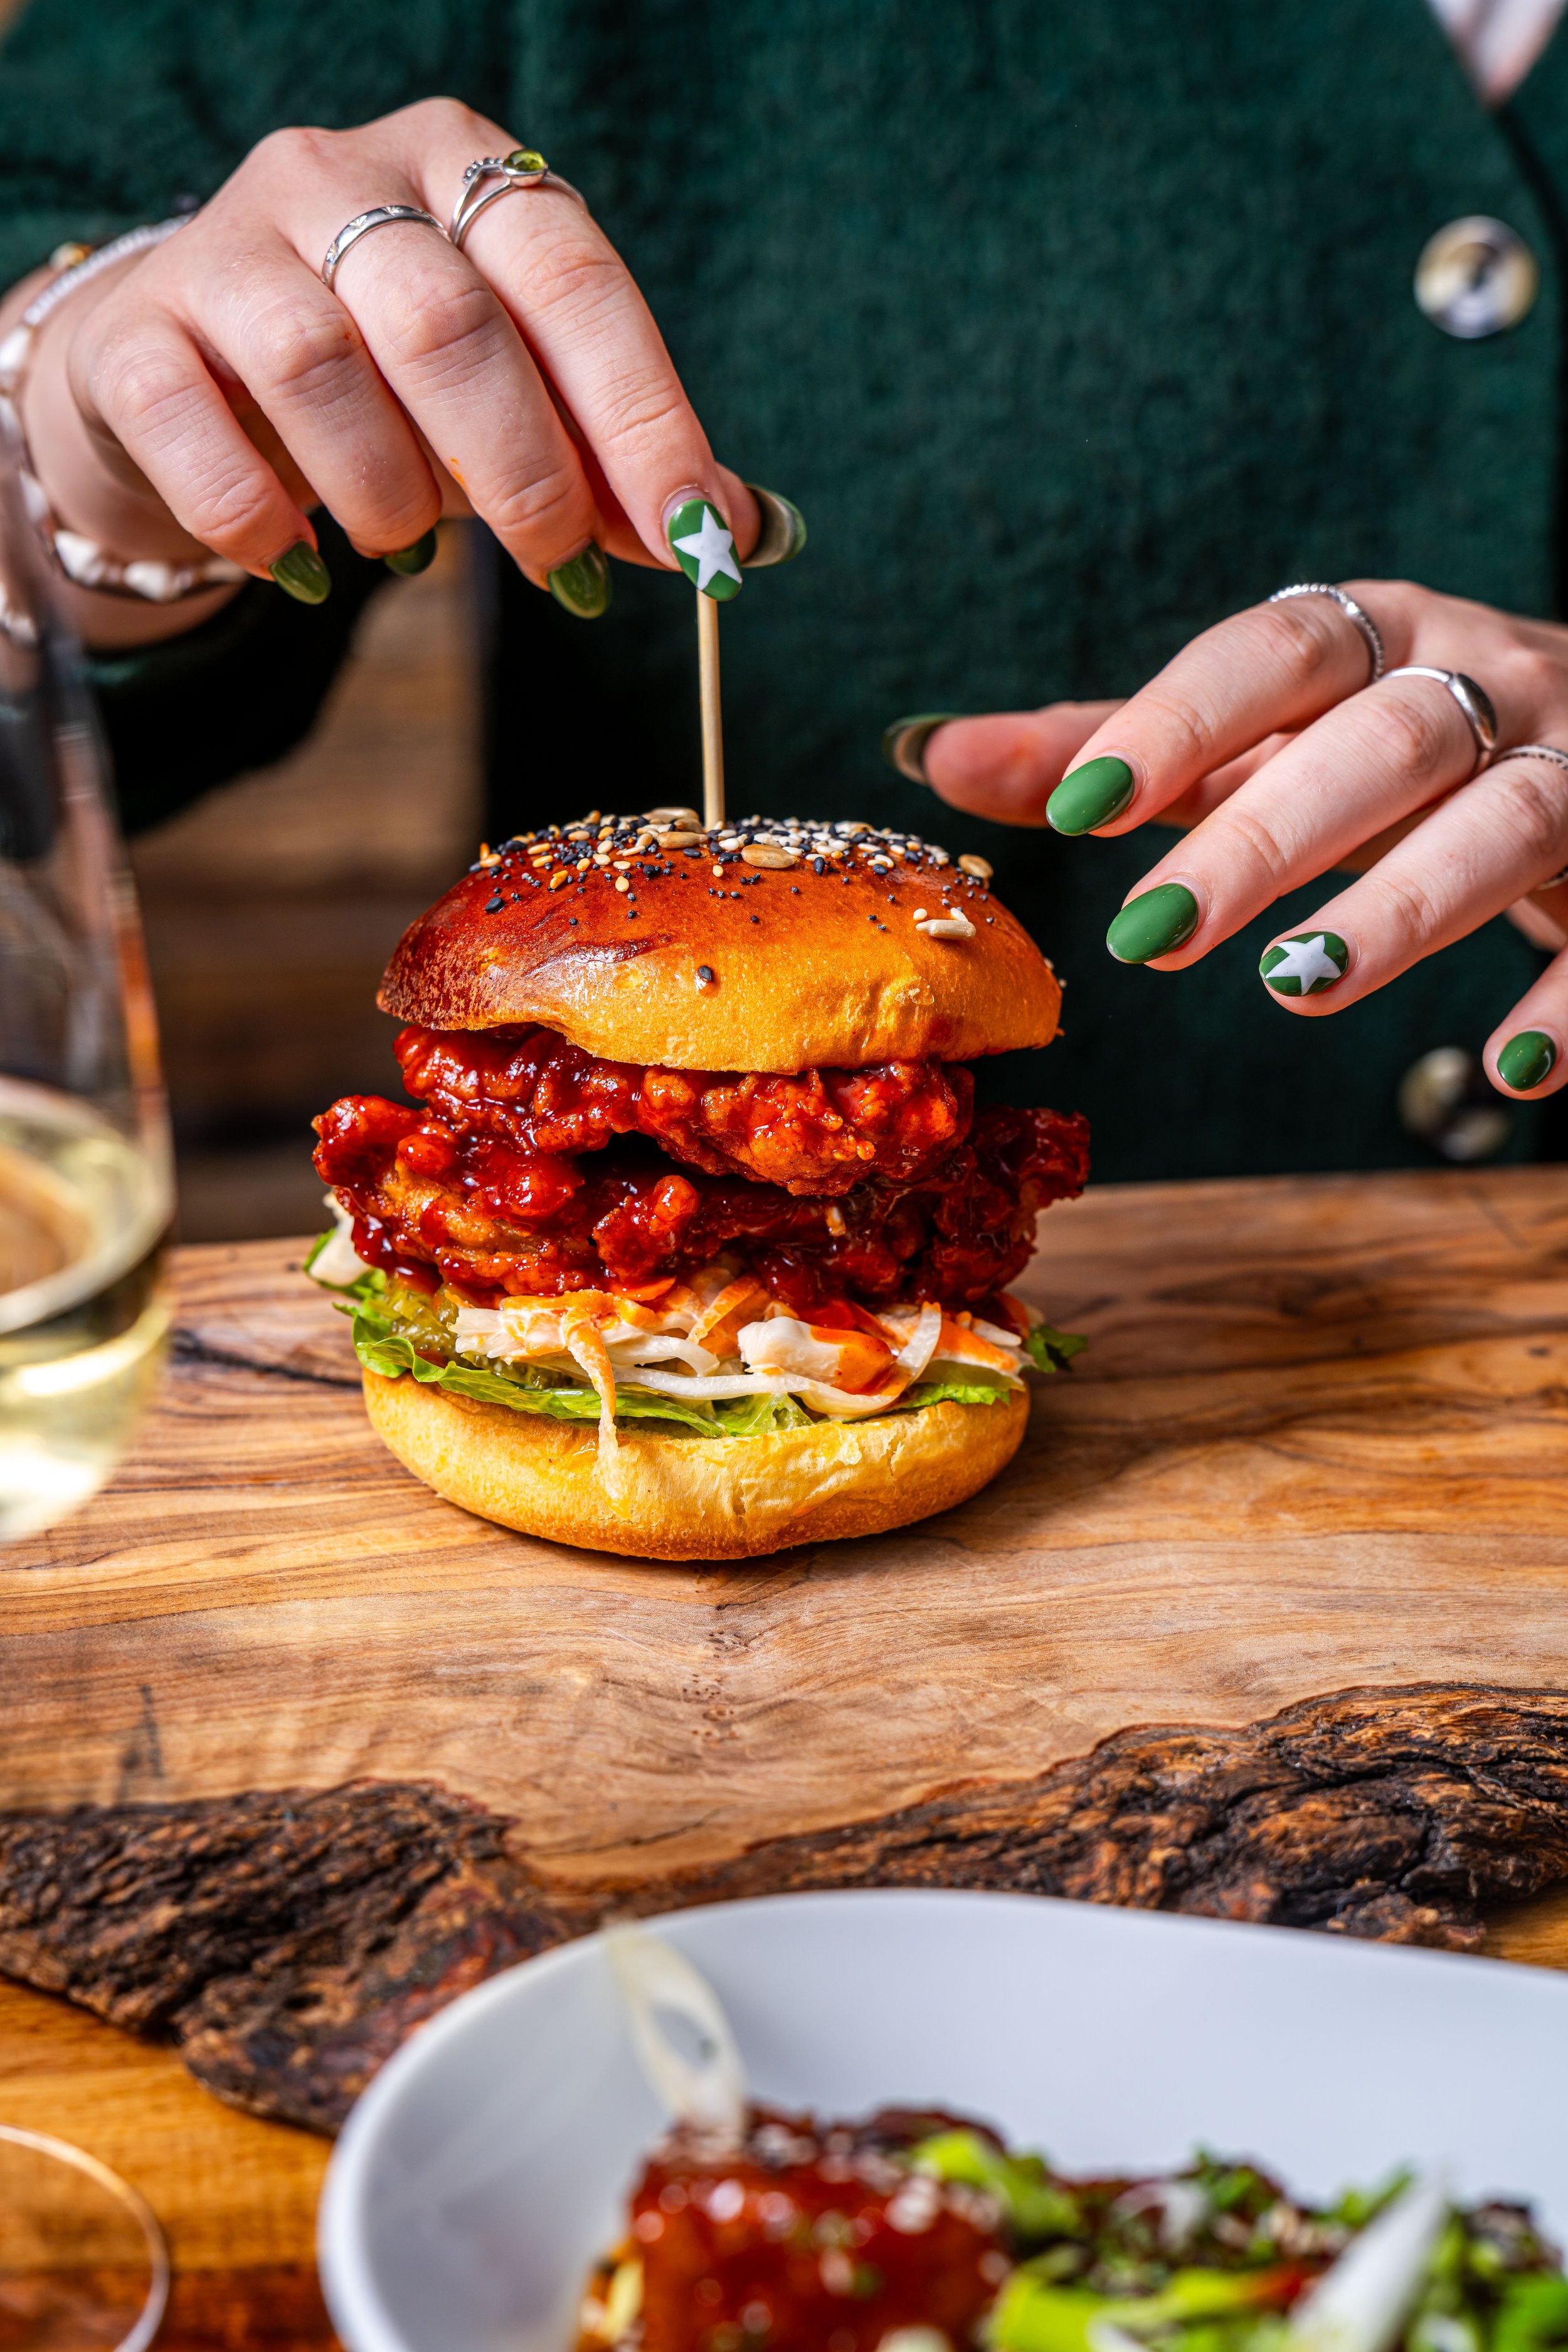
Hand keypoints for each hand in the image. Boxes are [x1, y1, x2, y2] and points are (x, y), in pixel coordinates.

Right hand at [10, 99, 763, 641]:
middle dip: (524, 472)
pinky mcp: (136, 334)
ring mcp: (226, 245)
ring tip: (408, 554)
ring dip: (389, 497)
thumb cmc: (384, 395)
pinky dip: (262, 518)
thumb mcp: (516, 409)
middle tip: (562, 577)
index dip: (641, 416)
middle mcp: (340, 176)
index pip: (572, 277)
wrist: (186, 381)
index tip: (696, 538)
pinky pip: (196, 425)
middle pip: (449, 321)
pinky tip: (302, 564)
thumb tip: (746, 539)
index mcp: (462, 168)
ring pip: (322, 365)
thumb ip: (620, 465)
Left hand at [915, 582, 1567, 1102]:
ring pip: (1502, 819)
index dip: (1180, 718)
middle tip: (1151, 933)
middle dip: (1267, 833)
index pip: (1278, 651)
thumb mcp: (1266, 736)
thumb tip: (938, 756)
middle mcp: (1488, 678)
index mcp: (1380, 634)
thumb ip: (1121, 748)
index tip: (1078, 806)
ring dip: (1403, 905)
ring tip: (1293, 986)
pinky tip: (1505, 1074)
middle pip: (1382, 739)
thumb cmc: (1396, 747)